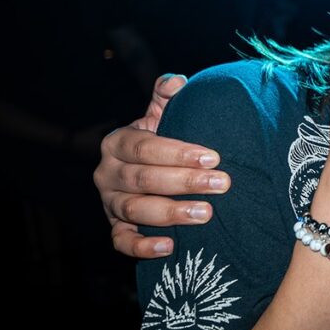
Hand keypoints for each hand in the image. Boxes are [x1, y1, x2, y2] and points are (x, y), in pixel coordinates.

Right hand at [94, 73, 230, 257]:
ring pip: (135, 211)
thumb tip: (177, 81)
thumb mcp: (163, 114)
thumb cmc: (163, 139)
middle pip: (143, 179)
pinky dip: (142, 247)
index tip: (213, 157)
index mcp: (117, 142)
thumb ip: (167, 95)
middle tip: (222, 184)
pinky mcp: (115, 228)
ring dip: (171, 214)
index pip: (145, 147)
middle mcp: (107, 173)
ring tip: (207, 213)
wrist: (152, 167)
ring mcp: (109, 203)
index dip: (178, 152)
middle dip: (185, 182)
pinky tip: (170, 247)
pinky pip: (122, 242)